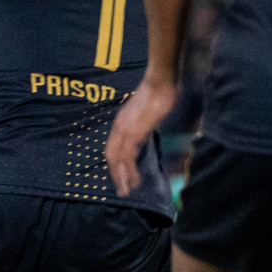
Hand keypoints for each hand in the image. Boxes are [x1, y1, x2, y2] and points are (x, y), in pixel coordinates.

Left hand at [105, 77, 179, 195]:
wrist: (160, 81)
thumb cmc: (158, 92)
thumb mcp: (148, 112)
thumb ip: (145, 123)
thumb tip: (148, 130)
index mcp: (121, 122)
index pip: (113, 147)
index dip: (115, 163)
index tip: (120, 175)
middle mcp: (119, 127)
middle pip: (111, 155)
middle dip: (115, 174)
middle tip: (122, 189)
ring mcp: (124, 129)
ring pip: (117, 159)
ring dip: (121, 176)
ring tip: (126, 191)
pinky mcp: (134, 132)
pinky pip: (127, 156)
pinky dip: (129, 170)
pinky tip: (134, 180)